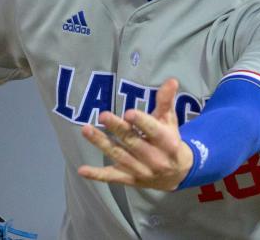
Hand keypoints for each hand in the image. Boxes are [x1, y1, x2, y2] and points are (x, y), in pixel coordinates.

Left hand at [78, 78, 193, 190]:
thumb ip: (166, 101)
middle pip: (133, 142)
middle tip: (103, 115)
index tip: (129, 113)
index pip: (154, 131)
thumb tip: (171, 80)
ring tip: (86, 129)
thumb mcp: (170, 120)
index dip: (142, 122)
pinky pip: (112, 177)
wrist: (177, 174)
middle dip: (118, 129)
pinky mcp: (130, 179)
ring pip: (119, 156)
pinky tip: (82, 170)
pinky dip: (97, 175)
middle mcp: (155, 159)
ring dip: (101, 143)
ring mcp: (141, 171)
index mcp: (168, 143)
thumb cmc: (170, 140)